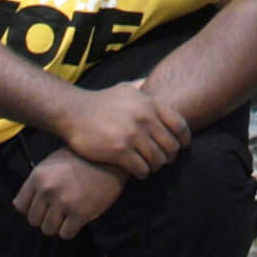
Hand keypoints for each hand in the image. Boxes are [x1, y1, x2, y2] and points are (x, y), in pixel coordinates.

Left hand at [13, 149, 123, 238]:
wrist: (111, 159)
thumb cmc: (81, 160)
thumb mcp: (52, 163)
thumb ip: (36, 183)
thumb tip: (19, 206)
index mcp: (38, 176)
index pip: (20, 206)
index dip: (32, 208)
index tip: (43, 205)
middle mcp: (47, 189)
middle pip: (34, 220)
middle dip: (45, 217)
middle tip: (59, 210)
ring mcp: (63, 202)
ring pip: (48, 230)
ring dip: (58, 225)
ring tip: (69, 213)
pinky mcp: (80, 213)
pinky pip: (66, 234)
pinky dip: (71, 229)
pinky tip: (78, 217)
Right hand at [58, 82, 190, 178]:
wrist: (73, 112)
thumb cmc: (100, 102)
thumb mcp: (125, 89)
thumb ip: (142, 88)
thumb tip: (151, 83)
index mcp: (149, 104)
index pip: (180, 125)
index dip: (183, 139)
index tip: (179, 146)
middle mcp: (144, 118)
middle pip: (171, 146)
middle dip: (169, 156)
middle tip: (162, 159)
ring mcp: (132, 135)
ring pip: (158, 160)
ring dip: (156, 166)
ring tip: (149, 166)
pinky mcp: (120, 151)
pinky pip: (142, 169)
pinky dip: (143, 173)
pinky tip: (138, 171)